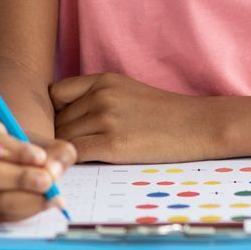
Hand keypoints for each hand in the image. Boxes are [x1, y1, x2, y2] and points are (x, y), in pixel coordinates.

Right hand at [0, 120, 73, 224]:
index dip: (15, 150)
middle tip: (47, 181)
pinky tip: (44, 204)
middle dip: (17, 178)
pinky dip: (25, 212)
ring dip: (27, 200)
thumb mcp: (43, 145)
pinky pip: (1, 216)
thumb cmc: (26, 154)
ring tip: (53, 197)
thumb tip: (54, 170)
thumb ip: (56, 151)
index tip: (40, 157)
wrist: (13, 168)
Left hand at [50, 73, 220, 162]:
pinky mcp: (114, 144)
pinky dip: (71, 162)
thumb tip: (63, 118)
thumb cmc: (164, 113)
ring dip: (62, 152)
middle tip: (59, 151)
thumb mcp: (126, 91)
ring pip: (63, 138)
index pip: (54, 94)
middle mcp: (100, 96)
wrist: (199, 125)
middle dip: (56, 137)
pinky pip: (76, 153)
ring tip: (67, 163)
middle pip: (57, 120)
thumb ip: (94, 97)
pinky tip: (76, 168)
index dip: (51, 113)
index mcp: (102, 80)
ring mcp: (107, 119)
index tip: (57, 128)